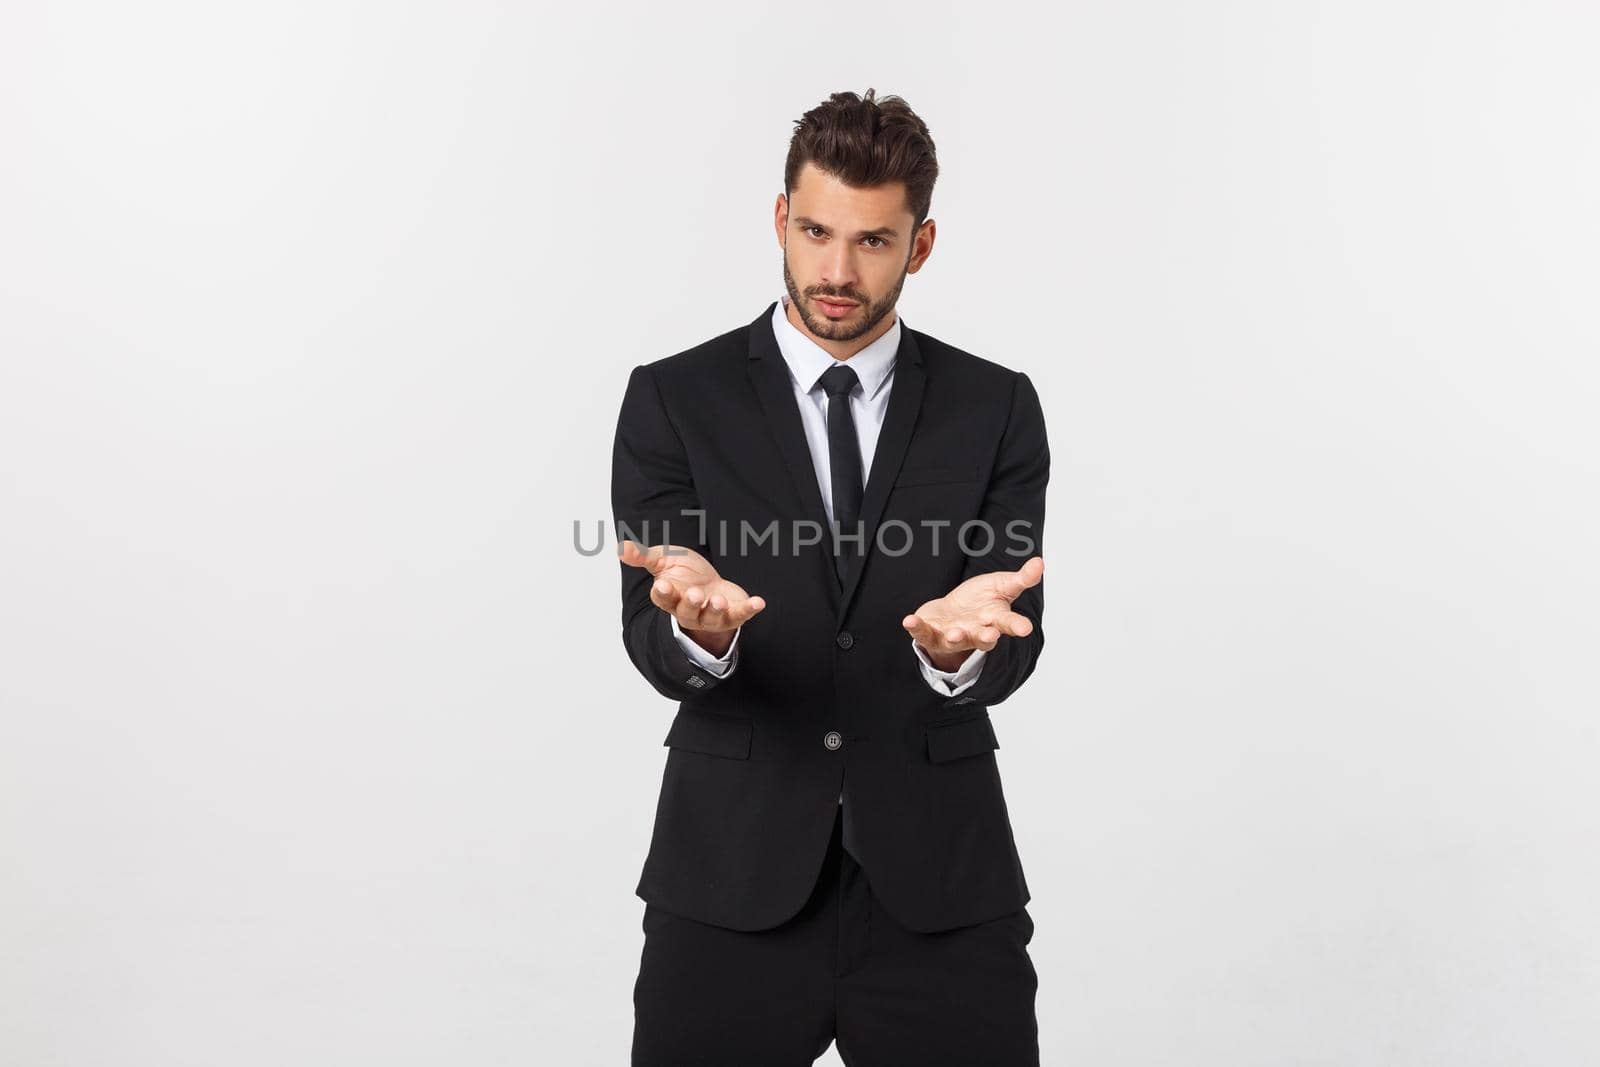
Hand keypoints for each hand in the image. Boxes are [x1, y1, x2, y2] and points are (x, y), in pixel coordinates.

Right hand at [619, 540, 765, 655]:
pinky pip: (740, 615)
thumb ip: (643, 556)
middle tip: (694, 594)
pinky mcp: (732, 614)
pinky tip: (759, 602)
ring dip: (715, 610)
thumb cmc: (684, 574)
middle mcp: (689, 610)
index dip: (663, 593)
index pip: (663, 599)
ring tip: (718, 600)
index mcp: (670, 597)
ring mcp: (711, 615)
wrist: (711, 585)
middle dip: (690, 604)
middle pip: (687, 612)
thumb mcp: (663, 560)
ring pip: (711, 617)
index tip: (662, 585)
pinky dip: (749, 609)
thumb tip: (619, 548)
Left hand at [902, 556, 1042, 667]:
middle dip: (986, 637)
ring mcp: (953, 636)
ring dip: (956, 637)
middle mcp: (976, 632)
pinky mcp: (931, 634)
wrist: (951, 614)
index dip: (1017, 626)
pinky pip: (922, 633)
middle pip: (984, 638)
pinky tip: (909, 620)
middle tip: (990, 635)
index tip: (1025, 628)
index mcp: (995, 620)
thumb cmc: (980, 601)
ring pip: (956, 640)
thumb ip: (1020, 579)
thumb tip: (1040, 562)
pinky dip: (916, 627)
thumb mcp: (1002, 586)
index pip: (1009, 624)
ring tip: (955, 633)